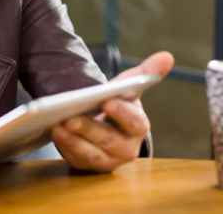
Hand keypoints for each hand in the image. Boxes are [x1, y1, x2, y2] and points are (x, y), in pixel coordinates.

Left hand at [50, 51, 173, 172]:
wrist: (107, 126)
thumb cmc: (119, 104)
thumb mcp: (129, 88)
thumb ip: (146, 74)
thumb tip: (167, 56)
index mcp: (139, 126)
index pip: (134, 122)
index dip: (122, 113)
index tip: (107, 102)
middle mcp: (127, 148)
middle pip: (108, 140)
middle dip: (89, 128)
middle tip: (70, 117)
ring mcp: (108, 160)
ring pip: (91, 153)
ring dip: (74, 140)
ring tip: (57, 125)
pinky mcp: (90, 166)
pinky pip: (77, 159)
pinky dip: (66, 147)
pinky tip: (55, 133)